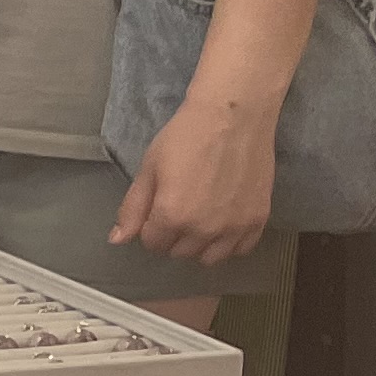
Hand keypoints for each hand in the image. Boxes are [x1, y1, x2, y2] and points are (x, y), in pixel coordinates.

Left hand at [113, 91, 276, 264]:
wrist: (233, 118)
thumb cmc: (185, 138)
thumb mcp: (149, 169)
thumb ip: (132, 208)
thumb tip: (117, 240)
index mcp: (172, 216)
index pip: (152, 243)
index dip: (149, 228)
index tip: (155, 210)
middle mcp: (204, 229)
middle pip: (179, 252)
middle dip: (172, 236)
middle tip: (176, 208)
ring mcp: (235, 227)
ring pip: (209, 257)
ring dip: (199, 244)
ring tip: (198, 218)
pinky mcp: (259, 220)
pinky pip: (241, 249)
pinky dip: (229, 243)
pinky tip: (222, 223)